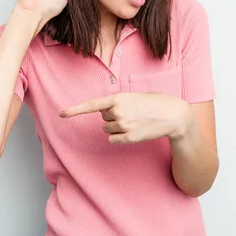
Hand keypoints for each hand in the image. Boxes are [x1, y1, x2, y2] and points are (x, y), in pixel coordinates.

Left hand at [59, 92, 194, 143]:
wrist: (173, 115)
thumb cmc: (155, 102)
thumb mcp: (134, 95)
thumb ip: (118, 102)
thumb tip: (105, 114)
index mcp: (118, 98)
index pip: (92, 105)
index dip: (75, 110)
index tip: (62, 114)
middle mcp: (118, 112)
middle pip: (103, 118)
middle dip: (113, 116)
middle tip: (131, 113)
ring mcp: (123, 126)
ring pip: (108, 129)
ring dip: (117, 126)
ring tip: (135, 121)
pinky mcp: (129, 138)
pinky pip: (114, 139)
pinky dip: (120, 137)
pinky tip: (134, 131)